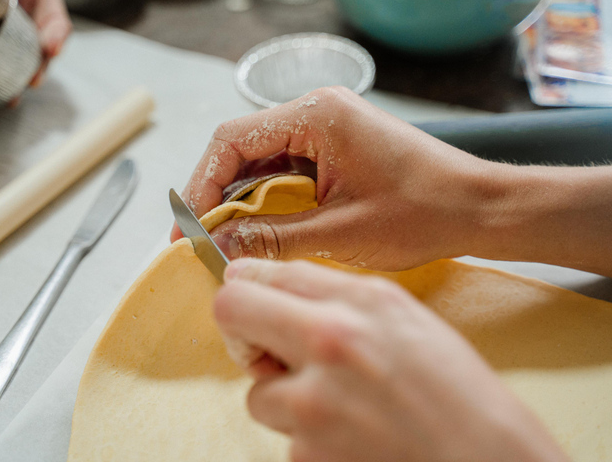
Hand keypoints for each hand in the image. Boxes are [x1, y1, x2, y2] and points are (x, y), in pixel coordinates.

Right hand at [173, 86, 493, 270]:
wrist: (479, 208)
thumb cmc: (422, 214)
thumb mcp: (338, 232)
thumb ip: (270, 237)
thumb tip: (215, 249)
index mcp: (316, 116)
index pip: (231, 140)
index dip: (200, 185)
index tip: (185, 230)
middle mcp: (316, 111)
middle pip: (240, 147)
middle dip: (214, 194)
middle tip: (194, 240)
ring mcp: (327, 128)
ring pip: (260, 160)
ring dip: (237, 198)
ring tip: (218, 239)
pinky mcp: (335, 147)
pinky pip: (285, 169)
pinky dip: (264, 199)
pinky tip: (253, 228)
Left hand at [215, 258, 569, 461]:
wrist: (486, 461)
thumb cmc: (456, 392)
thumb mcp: (401, 315)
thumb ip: (333, 293)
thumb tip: (264, 280)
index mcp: (358, 303)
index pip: (264, 274)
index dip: (248, 284)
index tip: (247, 293)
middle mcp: (329, 343)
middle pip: (232, 313)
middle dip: (243, 330)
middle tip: (265, 349)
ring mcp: (312, 406)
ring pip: (257, 393)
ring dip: (285, 399)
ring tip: (340, 407)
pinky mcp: (307, 456)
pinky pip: (284, 438)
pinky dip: (308, 438)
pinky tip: (351, 435)